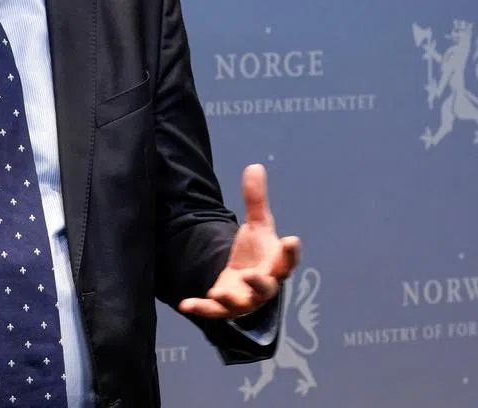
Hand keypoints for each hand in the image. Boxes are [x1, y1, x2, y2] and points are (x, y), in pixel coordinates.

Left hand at [179, 164, 299, 318]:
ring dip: (230, 299)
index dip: (290, 251)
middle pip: (266, 286)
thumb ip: (256, 200)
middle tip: (252, 275)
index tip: (291, 239)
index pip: (288, 259)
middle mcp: (264, 284)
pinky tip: (185, 303)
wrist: (246, 277)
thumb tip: (254, 166)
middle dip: (260, 282)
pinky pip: (214, 311)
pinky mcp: (226, 307)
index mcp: (276, 264)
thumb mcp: (257, 225)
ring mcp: (245, 298)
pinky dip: (201, 308)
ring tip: (218, 292)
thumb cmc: (258, 252)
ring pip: (241, 303)